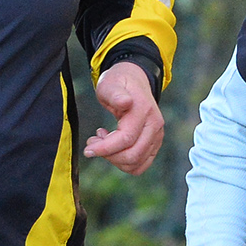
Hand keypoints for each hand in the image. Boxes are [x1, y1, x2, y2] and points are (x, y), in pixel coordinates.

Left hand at [86, 60, 164, 174]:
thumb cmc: (119, 83)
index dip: (105, 148)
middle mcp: (155, 125)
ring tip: (102, 142)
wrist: (135, 81)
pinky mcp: (154, 144)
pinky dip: (124, 163)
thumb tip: (124, 102)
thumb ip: (115, 93)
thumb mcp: (110, 84)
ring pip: (137, 164)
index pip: (126, 139)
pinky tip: (113, 148)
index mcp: (144, 111)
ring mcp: (157, 136)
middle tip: (92, 144)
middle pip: (133, 155)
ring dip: (115, 160)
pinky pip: (140, 165)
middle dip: (109, 155)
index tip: (88, 149)